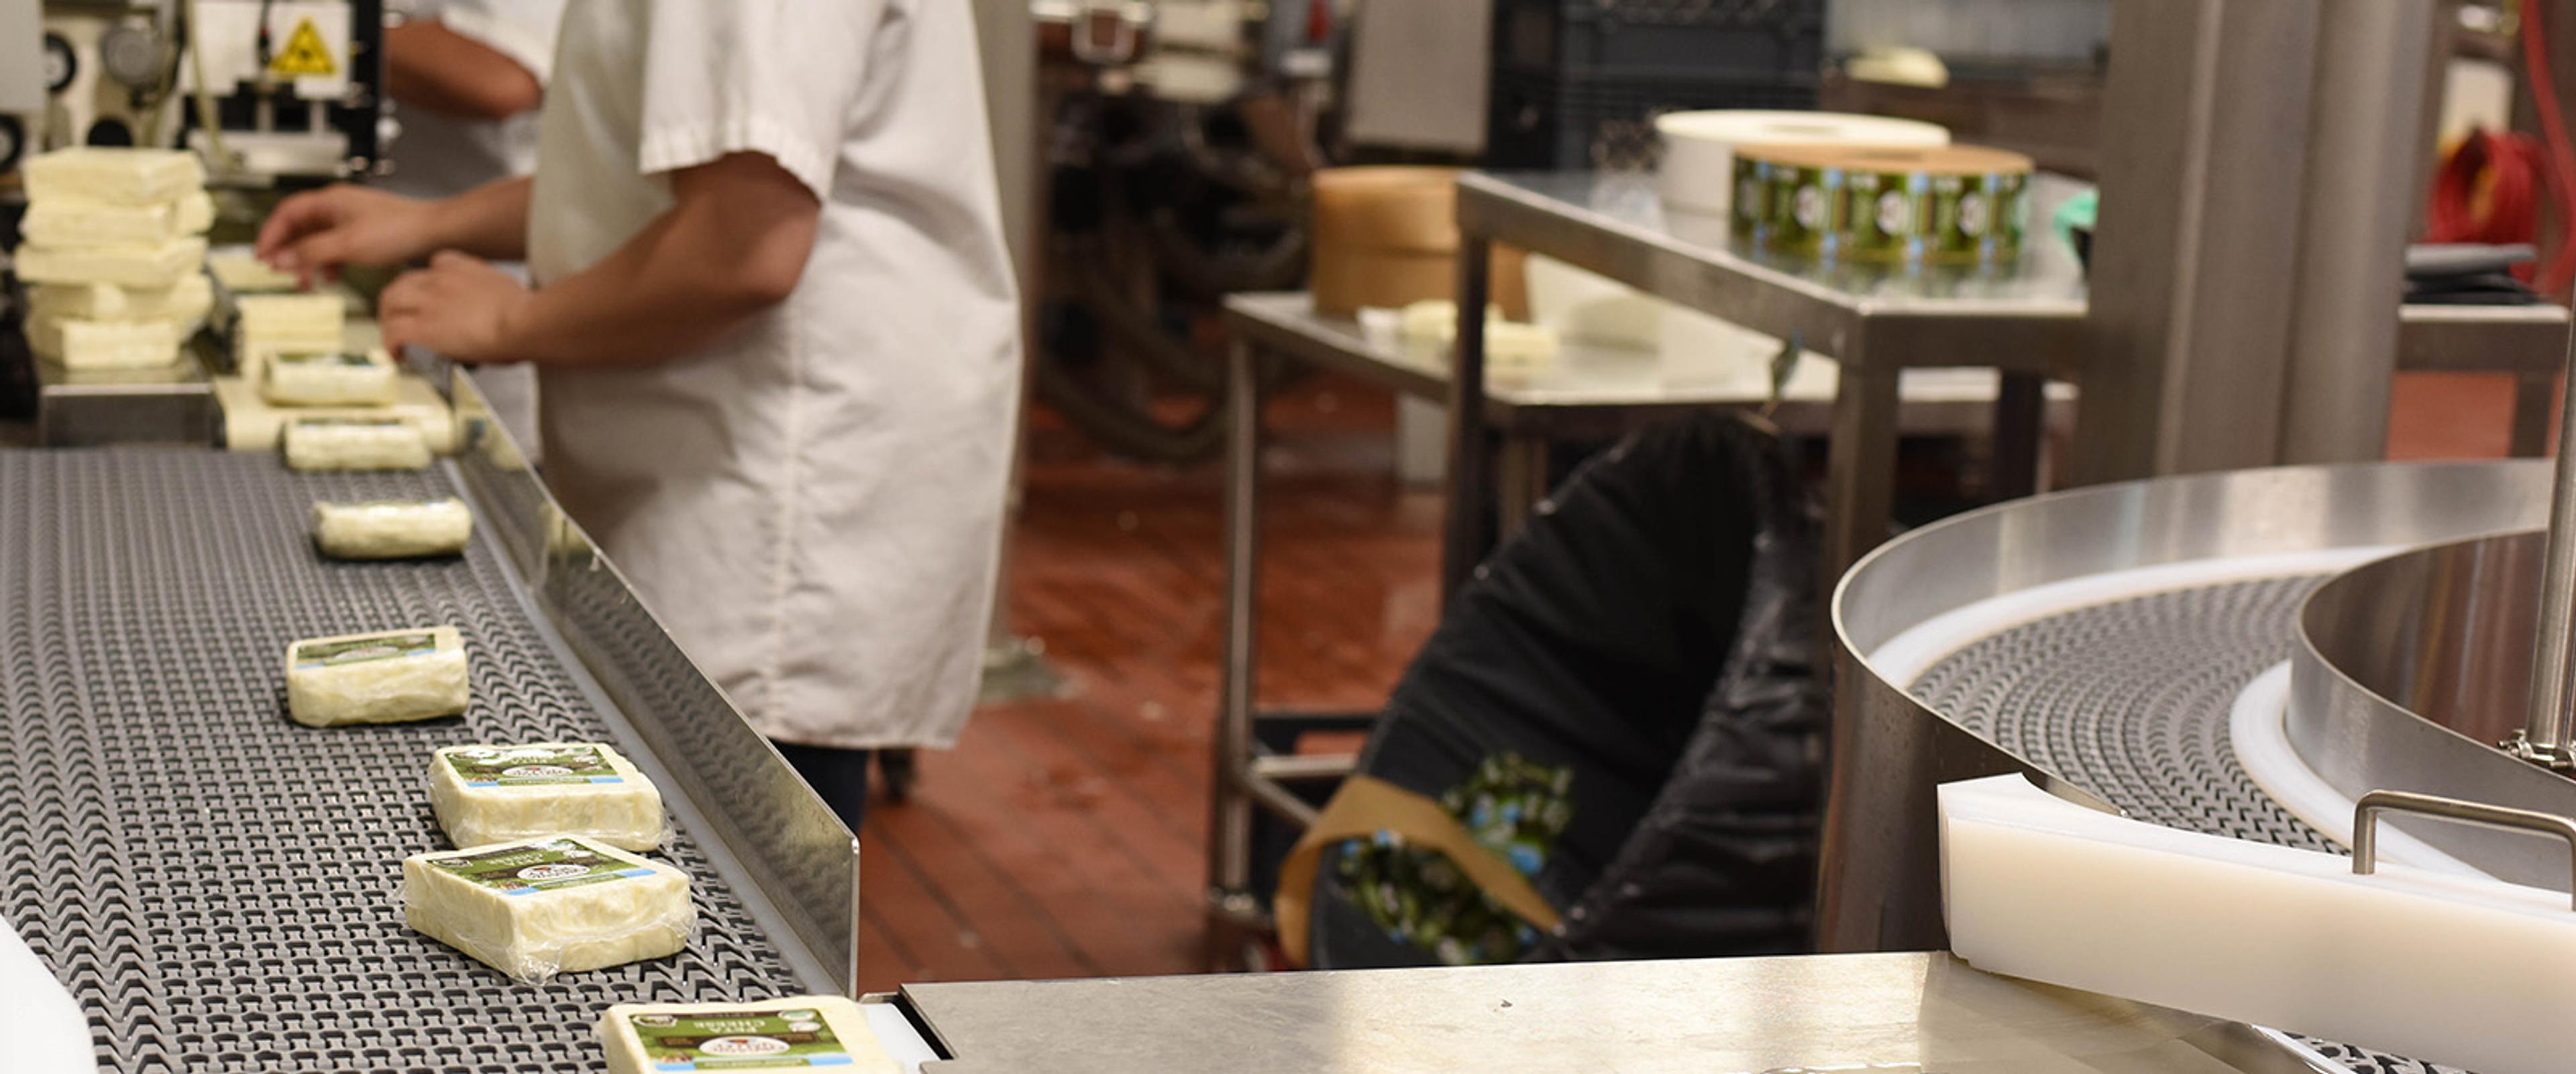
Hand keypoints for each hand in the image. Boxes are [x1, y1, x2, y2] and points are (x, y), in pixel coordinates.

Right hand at [254, 184, 445, 287]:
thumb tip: (280, 260)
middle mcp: (338, 207)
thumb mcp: (348, 244)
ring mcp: (351, 220)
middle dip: (287, 250)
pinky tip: (331, 277)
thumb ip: (311, 252)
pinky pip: (335, 247)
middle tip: (277, 271)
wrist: (436, 232)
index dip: (270, 234)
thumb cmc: (400, 230)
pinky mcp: (364, 234)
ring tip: (304, 281)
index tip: (261, 255)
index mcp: (330, 201)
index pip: (287, 213)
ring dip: (307, 260)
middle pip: (300, 227)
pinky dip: (328, 262)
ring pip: (317, 240)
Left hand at [379, 252, 536, 362]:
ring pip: (390, 303)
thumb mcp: (510, 291)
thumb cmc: (529, 314)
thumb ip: (495, 295)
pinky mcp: (423, 327)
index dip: (428, 282)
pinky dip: (391, 344)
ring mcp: (429, 302)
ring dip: (388, 320)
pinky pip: (394, 332)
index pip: (435, 264)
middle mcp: (440, 280)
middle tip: (402, 318)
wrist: (525, 322)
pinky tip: (398, 355)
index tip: (431, 296)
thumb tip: (502, 313)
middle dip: (398, 301)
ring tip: (394, 338)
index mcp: (463, 268)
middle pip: (403, 283)